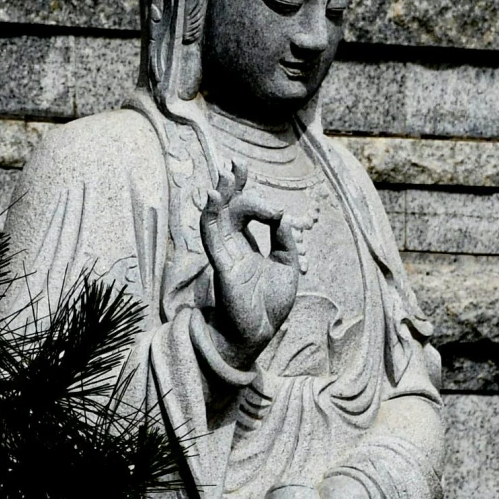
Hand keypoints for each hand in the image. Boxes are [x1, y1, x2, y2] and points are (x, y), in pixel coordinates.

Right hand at [198, 157, 310, 357]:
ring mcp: (225, 255)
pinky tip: (213, 198)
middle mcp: (233, 247)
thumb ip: (285, 240)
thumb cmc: (270, 306)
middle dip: (232, 186)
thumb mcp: (288, 267)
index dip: (246, 191)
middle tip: (236, 164)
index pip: (244, 211)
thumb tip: (282, 214)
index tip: (253, 177)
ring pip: (217, 218)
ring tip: (225, 175)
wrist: (259, 334)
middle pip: (228, 209)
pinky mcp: (222, 265)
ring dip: (220, 196)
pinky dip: (211, 216)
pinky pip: (211, 236)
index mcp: (248, 247)